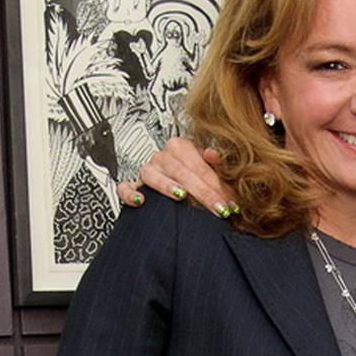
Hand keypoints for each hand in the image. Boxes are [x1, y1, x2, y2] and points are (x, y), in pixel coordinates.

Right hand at [114, 136, 233, 214]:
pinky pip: (126, 187)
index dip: (217, 185)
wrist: (177, 182)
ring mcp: (147, 170)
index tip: (229, 203)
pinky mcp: (133, 184)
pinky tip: (141, 201)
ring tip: (181, 196)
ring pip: (154, 175)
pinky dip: (130, 193)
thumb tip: (213, 154)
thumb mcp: (211, 168)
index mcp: (182, 147)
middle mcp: (163, 157)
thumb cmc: (197, 176)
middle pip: (182, 173)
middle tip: (216, 209)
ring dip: (167, 186)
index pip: (201, 167)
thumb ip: (217, 163)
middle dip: (202, 193)